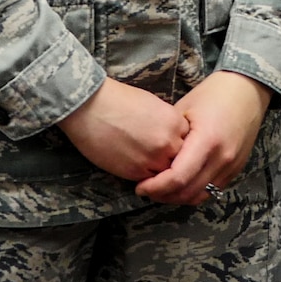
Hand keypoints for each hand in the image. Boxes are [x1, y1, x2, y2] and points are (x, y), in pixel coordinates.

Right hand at [58, 77, 188, 181]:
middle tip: (161, 156)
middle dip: (173, 159)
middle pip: (181, 160)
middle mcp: (167, 142)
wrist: (91, 107)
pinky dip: (146, 177)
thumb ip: (168, 123)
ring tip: (148, 162)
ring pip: (166, 174)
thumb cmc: (119, 100)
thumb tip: (172, 137)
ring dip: (160, 171)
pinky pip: (149, 181)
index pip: (189, 141)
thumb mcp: (153, 105)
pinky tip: (137, 166)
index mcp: (174, 122)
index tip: (171, 143)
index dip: (179, 143)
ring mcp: (152, 159)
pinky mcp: (134, 172)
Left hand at [136, 72, 272, 205]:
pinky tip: (182, 183)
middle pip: (188, 192)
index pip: (178, 178)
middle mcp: (222, 158)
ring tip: (162, 189)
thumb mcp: (184, 109)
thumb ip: (170, 137)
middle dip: (163, 196)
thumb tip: (150, 160)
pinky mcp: (236, 169)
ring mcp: (231, 166)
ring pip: (200, 196)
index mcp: (207, 140)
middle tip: (146, 190)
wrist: (247, 90)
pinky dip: (194, 191)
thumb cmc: (212, 94)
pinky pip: (212, 189)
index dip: (156, 187)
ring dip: (178, 197)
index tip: (140, 186)